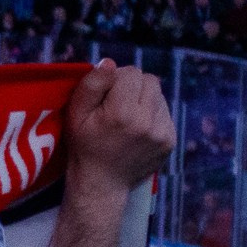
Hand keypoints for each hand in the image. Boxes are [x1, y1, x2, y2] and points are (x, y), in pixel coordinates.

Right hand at [64, 60, 173, 199]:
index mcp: (122, 113)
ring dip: (145, 100)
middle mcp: (147, 121)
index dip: (117, 80)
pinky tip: (138, 129)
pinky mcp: (171, 141)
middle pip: (150, 80)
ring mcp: (162, 132)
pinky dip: (153, 115)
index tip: (107, 97)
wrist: (102, 184)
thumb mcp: (75, 114)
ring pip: (159, 95)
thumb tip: (110, 63)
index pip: (132, 73)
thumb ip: (92, 85)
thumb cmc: (84, 145)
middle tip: (119, 104)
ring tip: (129, 118)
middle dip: (134, 87)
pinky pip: (165, 112)